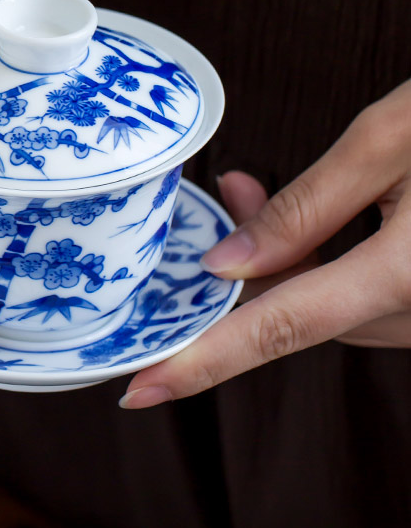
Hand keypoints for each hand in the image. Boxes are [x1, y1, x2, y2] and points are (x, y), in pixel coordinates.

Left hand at [119, 81, 410, 408]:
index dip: (203, 362)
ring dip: (290, 259)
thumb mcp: (391, 139)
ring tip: (254, 191)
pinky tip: (321, 218)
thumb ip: (308, 205)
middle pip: (304, 312)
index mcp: (410, 274)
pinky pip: (369, 296)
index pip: (280, 327)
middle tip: (225, 197)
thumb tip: (231, 262)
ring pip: (335, 305)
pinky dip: (330, 262)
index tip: (142, 388)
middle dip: (250, 268)